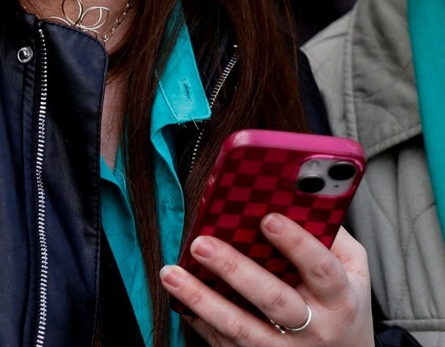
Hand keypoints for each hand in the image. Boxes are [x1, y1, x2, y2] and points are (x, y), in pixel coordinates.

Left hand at [160, 216, 372, 345]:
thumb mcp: (353, 268)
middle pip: (273, 299)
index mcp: (340, 298)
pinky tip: (178, 299)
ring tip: (170, 273)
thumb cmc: (342, 302)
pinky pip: (227, 343)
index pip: (321, 269)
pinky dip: (200, 321)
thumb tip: (293, 192)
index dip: (297, 243)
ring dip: (201, 300)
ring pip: (241, 327)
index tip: (268, 218)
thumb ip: (330, 232)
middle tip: (200, 243)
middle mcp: (315, 328)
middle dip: (234, 269)